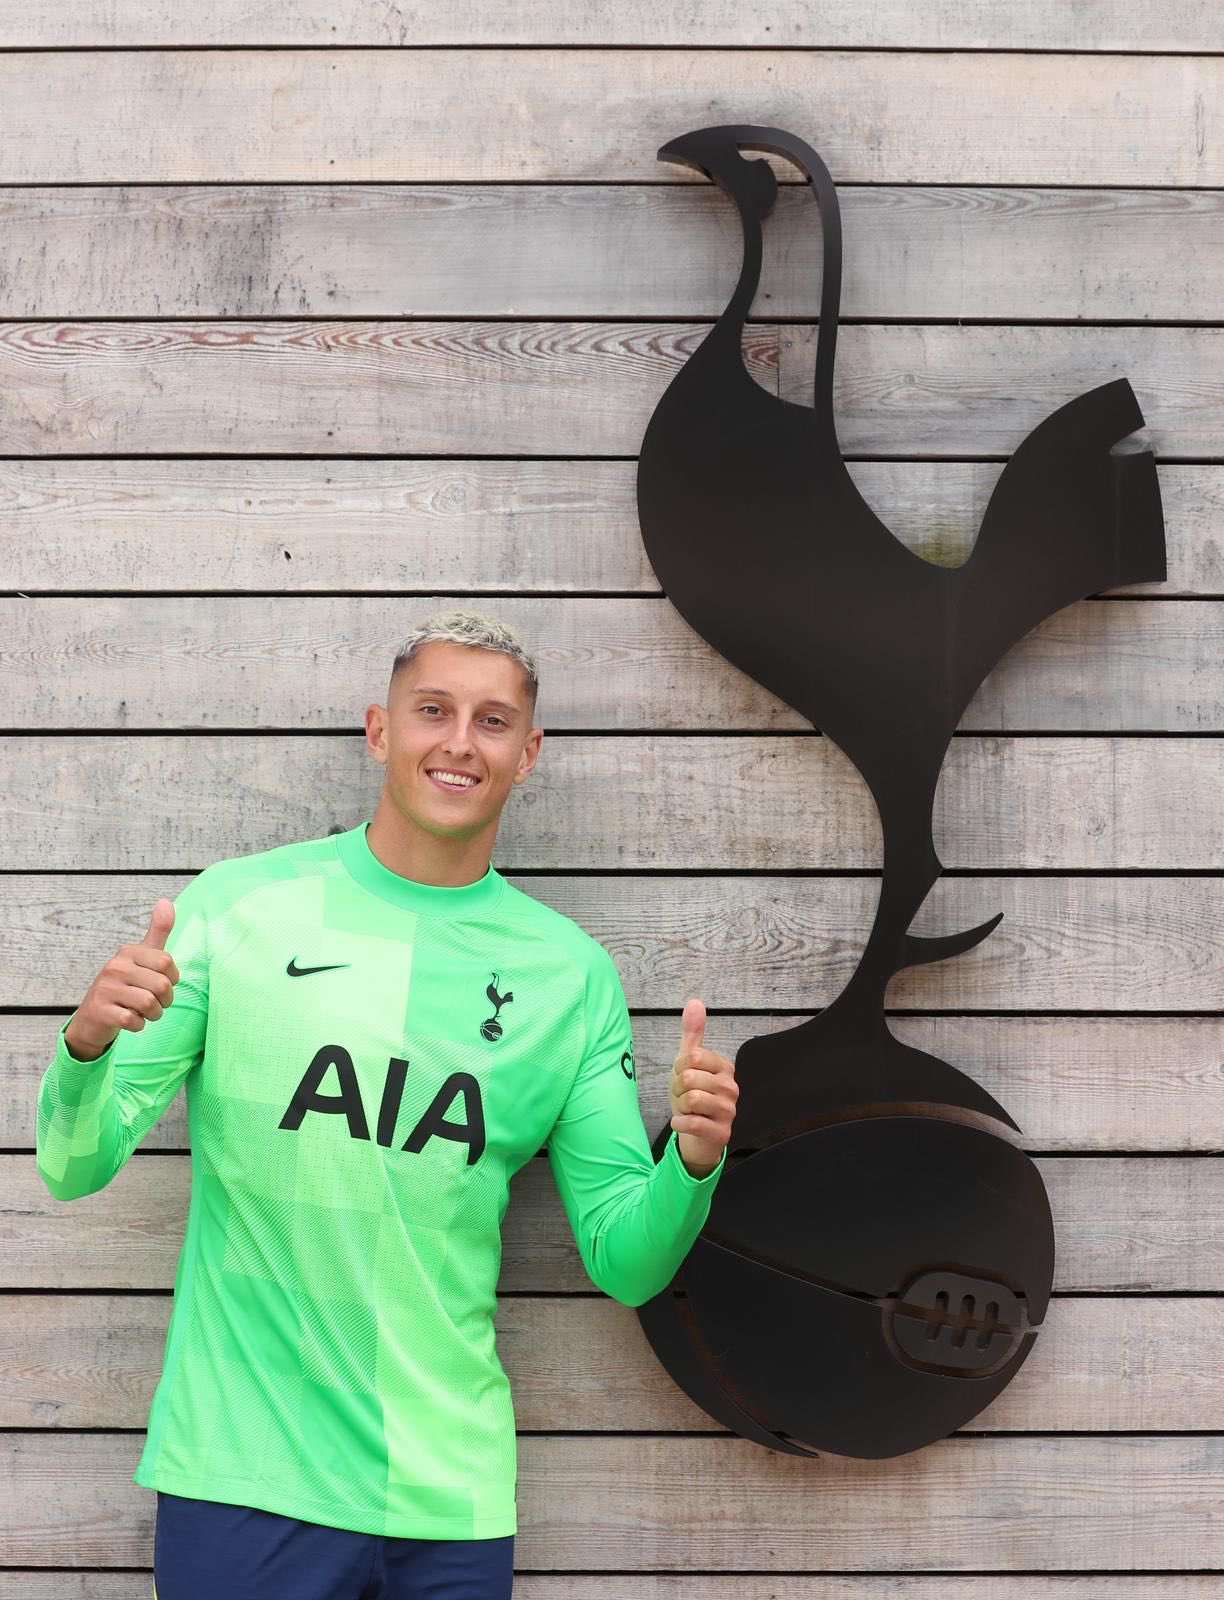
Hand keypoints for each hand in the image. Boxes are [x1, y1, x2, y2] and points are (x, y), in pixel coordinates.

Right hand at [63, 899, 179, 1061]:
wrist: (94, 1018)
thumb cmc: (124, 986)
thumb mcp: (142, 958)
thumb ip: (157, 932)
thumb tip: (165, 901)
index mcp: (128, 952)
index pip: (167, 963)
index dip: (172, 979)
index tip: (161, 983)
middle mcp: (115, 966)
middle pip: (162, 986)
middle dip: (165, 1001)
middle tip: (154, 1003)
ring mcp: (105, 988)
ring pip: (150, 1004)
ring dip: (153, 1015)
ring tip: (143, 1012)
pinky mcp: (100, 1010)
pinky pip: (133, 1021)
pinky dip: (138, 1026)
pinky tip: (129, 1021)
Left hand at [668, 998, 737, 1178]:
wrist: (697, 1136)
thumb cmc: (694, 1097)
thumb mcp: (689, 1063)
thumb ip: (693, 1033)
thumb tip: (695, 1001)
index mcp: (725, 1068)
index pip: (691, 1056)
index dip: (678, 1069)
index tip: (683, 1080)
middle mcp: (731, 1088)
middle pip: (688, 1078)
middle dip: (678, 1090)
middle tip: (685, 1098)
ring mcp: (729, 1111)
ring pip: (691, 1099)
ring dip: (680, 1107)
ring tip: (687, 1111)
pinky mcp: (722, 1133)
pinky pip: (692, 1122)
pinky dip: (679, 1123)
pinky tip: (683, 1123)